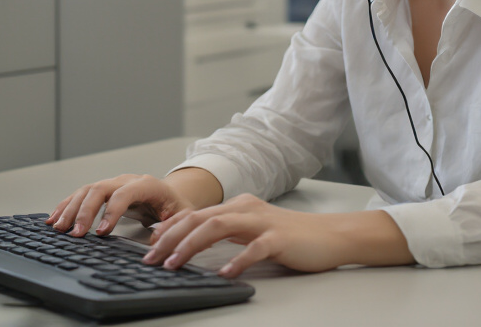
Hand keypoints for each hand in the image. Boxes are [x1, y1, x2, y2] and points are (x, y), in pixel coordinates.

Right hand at [46, 174, 196, 236]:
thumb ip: (173, 226)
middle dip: (85, 212)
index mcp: (147, 185)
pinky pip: (81, 195)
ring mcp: (113, 183)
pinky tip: (54, 218)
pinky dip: (66, 206)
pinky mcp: (103, 191)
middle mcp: (126, 180)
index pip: (125, 193)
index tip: (101, 233)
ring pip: (87, 191)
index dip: (112, 212)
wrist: (171, 195)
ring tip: (59, 228)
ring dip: (71, 209)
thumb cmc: (175, 206)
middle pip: (100, 189)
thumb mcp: (182, 216)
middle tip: (75, 234)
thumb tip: (156, 239)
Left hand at [142, 194, 360, 277]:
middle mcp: (247, 209)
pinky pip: (254, 249)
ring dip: (192, 245)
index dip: (170, 228)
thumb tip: (192, 242)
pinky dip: (237, 260)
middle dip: (171, 238)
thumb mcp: (252, 230)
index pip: (196, 214)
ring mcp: (263, 223)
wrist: (331, 235)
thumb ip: (226, 232)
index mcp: (238, 206)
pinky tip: (225, 273)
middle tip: (150, 257)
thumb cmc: (291, 236)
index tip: (149, 243)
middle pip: (200, 218)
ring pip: (219, 227)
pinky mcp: (279, 238)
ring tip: (174, 263)